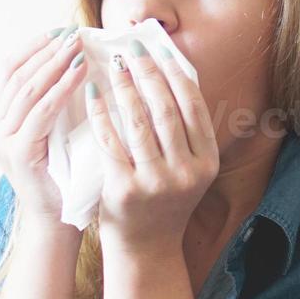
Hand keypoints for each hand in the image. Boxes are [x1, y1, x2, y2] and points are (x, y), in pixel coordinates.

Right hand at [0, 25, 89, 223]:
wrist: (56, 224)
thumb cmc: (64, 181)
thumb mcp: (56, 136)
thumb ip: (54, 107)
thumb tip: (76, 64)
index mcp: (1, 122)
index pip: (11, 71)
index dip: (34, 47)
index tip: (59, 30)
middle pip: (17, 75)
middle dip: (46, 50)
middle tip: (73, 32)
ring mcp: (3, 141)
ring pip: (27, 90)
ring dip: (55, 64)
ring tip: (78, 46)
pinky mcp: (17, 153)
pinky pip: (40, 112)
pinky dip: (61, 89)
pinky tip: (80, 73)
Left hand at [88, 39, 218, 257]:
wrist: (145, 248)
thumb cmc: (163, 201)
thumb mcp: (187, 171)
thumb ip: (184, 133)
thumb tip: (170, 73)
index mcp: (206, 163)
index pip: (193, 107)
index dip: (174, 74)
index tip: (158, 50)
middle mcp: (186, 173)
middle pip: (165, 109)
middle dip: (147, 73)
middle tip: (131, 49)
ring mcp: (155, 183)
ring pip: (138, 121)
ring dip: (124, 87)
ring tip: (113, 66)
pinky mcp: (124, 190)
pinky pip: (110, 141)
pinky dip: (100, 114)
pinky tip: (93, 95)